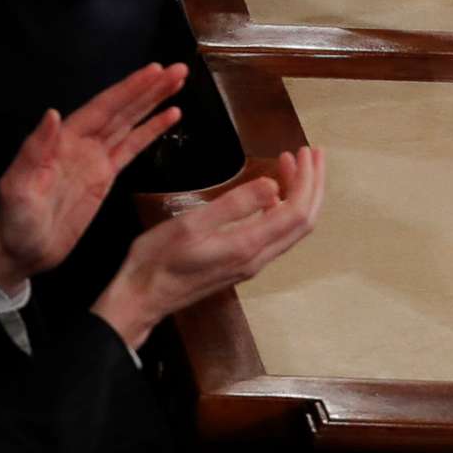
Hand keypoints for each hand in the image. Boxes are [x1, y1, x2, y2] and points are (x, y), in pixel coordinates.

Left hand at [0, 62, 187, 290]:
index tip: (153, 71)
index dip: (128, 89)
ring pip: (130, 123)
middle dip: (149, 89)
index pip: (102, 108)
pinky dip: (152, 130)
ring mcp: (96, 159)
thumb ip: (34, 151)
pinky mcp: (106, 176)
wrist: (22, 253)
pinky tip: (171, 115)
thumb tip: (52, 113)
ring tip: (179, 81)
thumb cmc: (15, 222)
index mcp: (63, 140)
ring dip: (154, 102)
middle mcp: (82, 143)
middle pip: (121, 110)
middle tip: (178, 69)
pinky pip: (133, 147)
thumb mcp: (16, 188)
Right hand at [91, 147, 325, 351]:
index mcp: (248, 246)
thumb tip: (273, 185)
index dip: (307, 180)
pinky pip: (276, 234)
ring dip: (300, 195)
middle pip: (303, 221)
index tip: (303, 151)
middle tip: (310, 152)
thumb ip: (234, 205)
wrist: (139, 300)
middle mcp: (257, 258)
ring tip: (292, 165)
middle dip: (313, 184)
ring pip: (292, 229)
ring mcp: (251, 264)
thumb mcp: (191, 224)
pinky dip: (283, 208)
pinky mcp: (242, 264)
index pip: (297, 212)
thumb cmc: (158, 260)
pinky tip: (272, 193)